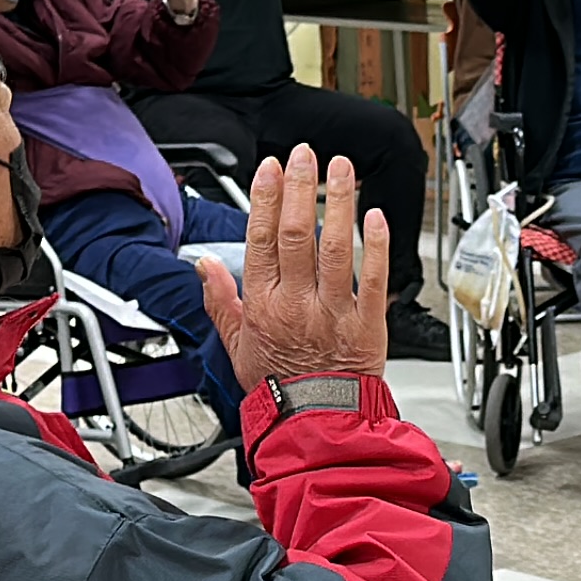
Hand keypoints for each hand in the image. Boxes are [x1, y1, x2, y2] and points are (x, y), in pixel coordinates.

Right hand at [198, 147, 391, 383]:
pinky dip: (375, 246)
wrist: (315, 424)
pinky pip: (373, 278)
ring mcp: (333, 311)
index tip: (271, 169)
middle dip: (300, 188)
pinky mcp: (367, 323)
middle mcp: (296, 303)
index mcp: (263, 305)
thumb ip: (220, 300)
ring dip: (339, 202)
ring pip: (335, 248)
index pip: (261, 239)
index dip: (266, 198)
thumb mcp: (235, 345)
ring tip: (340, 168)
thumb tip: (204, 265)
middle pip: (296, 234)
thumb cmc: (278, 386)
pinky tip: (374, 216)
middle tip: (304, 156)